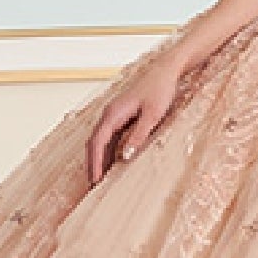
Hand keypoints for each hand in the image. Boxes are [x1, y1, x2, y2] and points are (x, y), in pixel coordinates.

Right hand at [85, 49, 186, 186]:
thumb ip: (139, 135)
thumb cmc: (160, 89)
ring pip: (100, 141)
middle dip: (92, 164)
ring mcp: (114, 115)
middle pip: (94, 143)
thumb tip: (125, 156)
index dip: (95, 163)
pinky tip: (112, 164)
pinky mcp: (121, 116)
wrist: (165, 71)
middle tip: (93, 186)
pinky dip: (107, 152)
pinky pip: (110, 137)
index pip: (97, 142)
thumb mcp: (153, 114)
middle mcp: (110, 114)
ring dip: (98, 159)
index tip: (95, 180)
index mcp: (114, 113)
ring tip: (99, 180)